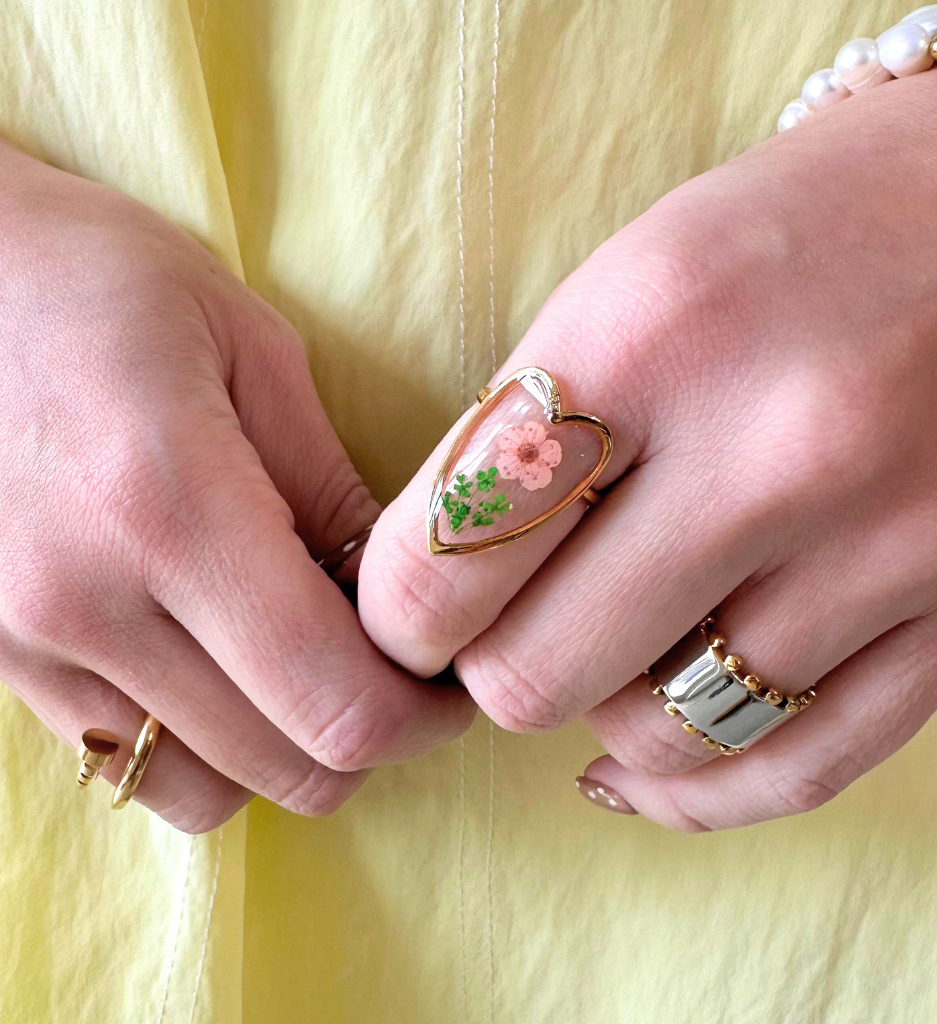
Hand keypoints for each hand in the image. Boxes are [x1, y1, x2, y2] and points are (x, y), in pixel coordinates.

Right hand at [0, 141, 473, 831]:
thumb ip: (330, 485)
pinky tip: (216, 668)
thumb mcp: (244, 345)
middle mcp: (83, 602)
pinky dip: (198, 747)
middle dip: (370, 739)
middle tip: (395, 675)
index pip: (335, 697)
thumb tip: (396, 596)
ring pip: (201, 793)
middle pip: (282, 766)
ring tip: (303, 672)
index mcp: (170, 505)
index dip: (421, 718)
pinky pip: (122, 762)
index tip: (450, 689)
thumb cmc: (88, 274)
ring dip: (282, 753)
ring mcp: (21, 645)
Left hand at [358, 64, 936, 830]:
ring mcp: (891, 543)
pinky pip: (794, 770)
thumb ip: (528, 430)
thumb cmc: (806, 227)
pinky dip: (688, 790)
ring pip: (657, 733)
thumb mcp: (635, 272)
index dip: (394, 610)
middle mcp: (776, 447)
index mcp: (654, 330)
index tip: (405, 610)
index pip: (449, 549)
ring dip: (595, 706)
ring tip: (600, 648)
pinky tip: (635, 763)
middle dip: (486, 664)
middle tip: (498, 627)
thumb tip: (440, 583)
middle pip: (534, 673)